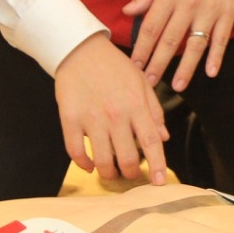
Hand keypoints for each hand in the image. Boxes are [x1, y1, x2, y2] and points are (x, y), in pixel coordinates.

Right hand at [53, 33, 168, 183]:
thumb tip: (163, 138)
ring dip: (108, 173)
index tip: (159, 183)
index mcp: (136, 104)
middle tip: (130, 174)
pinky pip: (76, 152)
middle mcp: (116, 114)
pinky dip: (83, 164)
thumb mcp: (141, 82)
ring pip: (102, 161)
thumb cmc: (114, 66)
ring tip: (111, 172)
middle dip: (130, 174)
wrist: (80, 49)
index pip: (151, 142)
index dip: (157, 165)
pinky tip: (89, 165)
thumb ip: (154, 110)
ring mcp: (92, 118)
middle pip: (126, 158)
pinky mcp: (70, 119)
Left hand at [124, 0, 233, 90]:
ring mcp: (210, 10)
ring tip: (177, 86)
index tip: (134, 66)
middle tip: (149, 83)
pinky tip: (210, 73)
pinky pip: (221, 38)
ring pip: (196, 45)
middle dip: (158, 64)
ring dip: (186, 67)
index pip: (151, 27)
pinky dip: (217, 57)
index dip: (141, 49)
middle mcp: (188, 4)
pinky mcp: (228, 12)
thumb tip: (127, 11)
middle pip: (170, 41)